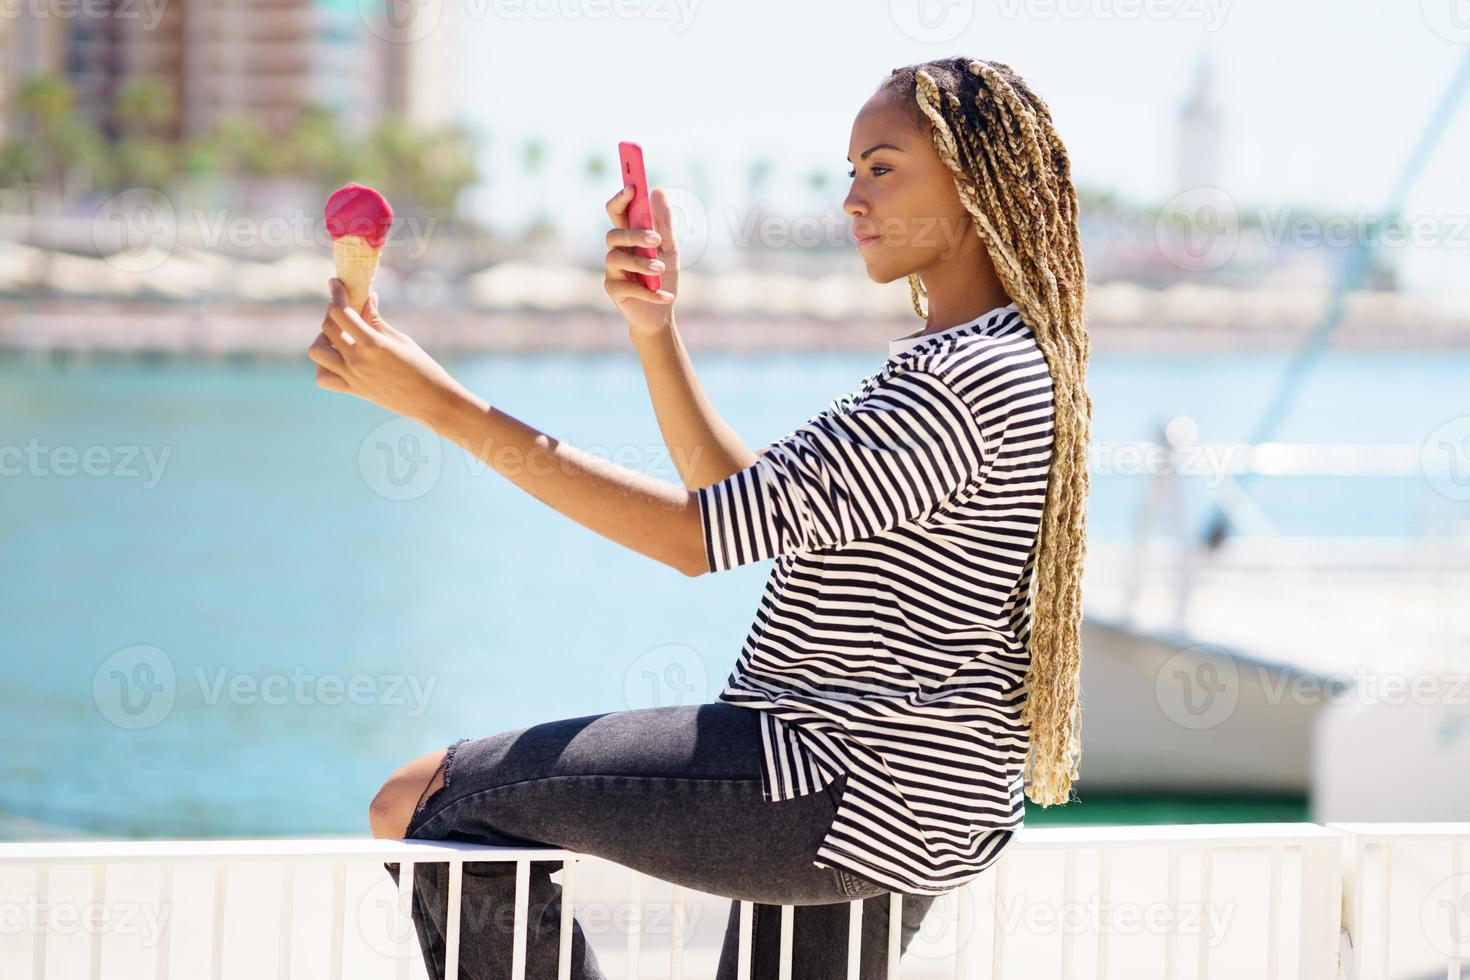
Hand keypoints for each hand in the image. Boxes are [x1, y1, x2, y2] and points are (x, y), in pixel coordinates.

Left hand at [308, 279, 470, 424]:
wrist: (431, 402)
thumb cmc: (423, 368)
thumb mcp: (401, 340)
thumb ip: (377, 320)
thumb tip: (367, 299)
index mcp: (372, 344)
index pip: (340, 312)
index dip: (336, 294)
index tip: (336, 284)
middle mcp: (357, 360)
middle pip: (327, 328)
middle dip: (333, 312)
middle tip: (344, 307)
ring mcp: (352, 377)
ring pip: (317, 352)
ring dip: (323, 339)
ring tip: (338, 336)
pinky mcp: (353, 390)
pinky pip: (323, 378)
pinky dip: (323, 367)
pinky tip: (336, 359)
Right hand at [603, 184, 678, 337]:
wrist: (661, 311)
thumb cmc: (662, 276)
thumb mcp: (669, 248)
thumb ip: (663, 222)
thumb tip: (657, 191)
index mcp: (628, 235)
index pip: (617, 211)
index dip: (620, 198)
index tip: (632, 187)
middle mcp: (616, 250)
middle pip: (614, 234)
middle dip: (634, 234)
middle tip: (655, 240)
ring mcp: (612, 270)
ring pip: (617, 258)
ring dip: (641, 263)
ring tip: (660, 269)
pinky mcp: (613, 289)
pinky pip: (627, 286)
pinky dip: (649, 291)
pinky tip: (665, 296)